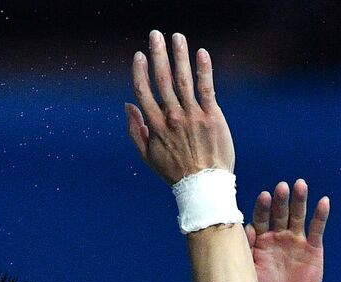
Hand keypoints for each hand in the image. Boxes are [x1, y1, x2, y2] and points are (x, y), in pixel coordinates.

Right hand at [124, 29, 235, 184]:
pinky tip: (201, 53)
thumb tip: (128, 105)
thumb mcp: (148, 157)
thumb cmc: (176, 173)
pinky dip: (203, 70)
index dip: (140, 71)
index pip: (144, 91)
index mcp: (156, 125)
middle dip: (158, 54)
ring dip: (179, 55)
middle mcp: (173, 117)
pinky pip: (207, 88)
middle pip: (162, 79)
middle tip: (155, 35)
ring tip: (177, 37)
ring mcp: (193, 116)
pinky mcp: (212, 117)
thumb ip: (135, 131)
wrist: (205, 187)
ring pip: (183, 79)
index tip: (139, 55)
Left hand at [247, 179, 329, 281]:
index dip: (263, 207)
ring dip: (300, 200)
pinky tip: (323, 202)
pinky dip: (320, 216)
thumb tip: (243, 227)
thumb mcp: (250, 270)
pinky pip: (316, 229)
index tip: (264, 196)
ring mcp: (296, 241)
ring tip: (301, 185)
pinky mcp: (313, 249)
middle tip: (282, 187)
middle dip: (281, 200)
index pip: (261, 218)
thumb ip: (247, 248)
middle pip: (280, 213)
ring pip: (298, 216)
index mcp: (261, 239)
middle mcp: (278, 236)